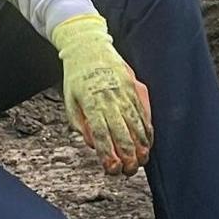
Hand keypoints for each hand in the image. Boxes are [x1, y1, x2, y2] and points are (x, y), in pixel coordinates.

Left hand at [51, 15, 153, 174]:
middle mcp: (110, 99)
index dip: (108, 155)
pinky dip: (147, 129)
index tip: (112, 169)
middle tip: (130, 171)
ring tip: (142, 161)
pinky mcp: (135, 88)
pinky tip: (148, 141)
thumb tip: (93, 144)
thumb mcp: (70, 101)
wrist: (89, 47)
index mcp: (91, 104)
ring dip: (141, 145)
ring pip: (136, 124)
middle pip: (122, 133)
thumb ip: (80, 124)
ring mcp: (125, 93)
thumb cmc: (77, 76)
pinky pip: (143, 112)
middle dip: (127, 155)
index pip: (102, 135)